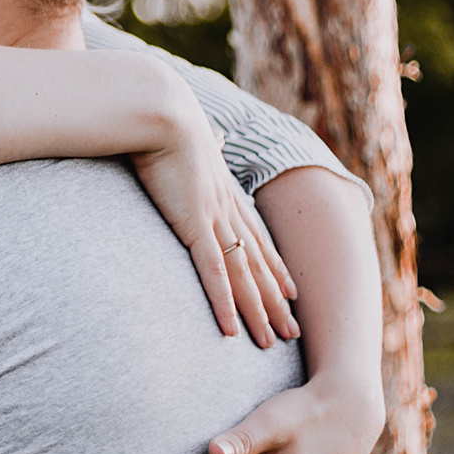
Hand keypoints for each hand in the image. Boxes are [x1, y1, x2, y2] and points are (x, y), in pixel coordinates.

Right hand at [129, 91, 296, 346]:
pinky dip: (225, 304)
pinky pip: (214, 274)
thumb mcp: (189, 137)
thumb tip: (214, 136)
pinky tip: (232, 330)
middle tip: (294, 331)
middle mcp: (227, 209)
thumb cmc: (164, 119)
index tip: (291, 290)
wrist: (159, 110)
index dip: (274, 266)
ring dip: (258, 312)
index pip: (256, 237)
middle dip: (276, 300)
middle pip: (259, 264)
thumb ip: (203, 145)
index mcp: (224, 191)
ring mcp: (215, 219)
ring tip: (272, 342)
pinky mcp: (194, 225)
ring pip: (244, 277)